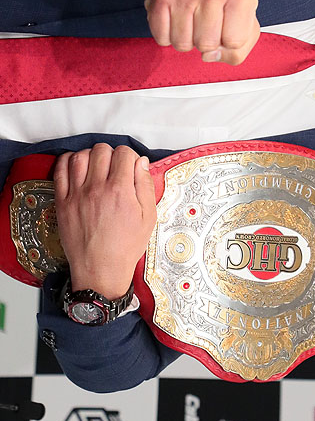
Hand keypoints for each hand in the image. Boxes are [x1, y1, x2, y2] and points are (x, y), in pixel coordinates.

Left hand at [54, 144, 156, 298]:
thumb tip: (141, 163)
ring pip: (80, 156)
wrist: (100, 270)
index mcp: (120, 191)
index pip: (123, 153)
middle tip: (114, 166)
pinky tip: (75, 165)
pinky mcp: (62, 202)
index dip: (129, 156)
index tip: (129, 165)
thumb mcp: (148, 217)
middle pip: (101, 151)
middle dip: (111, 154)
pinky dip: (67, 161)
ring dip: (90, 155)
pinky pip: (59, 171)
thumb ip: (145, 185)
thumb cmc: (124, 247)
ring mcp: (76, 195)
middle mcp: (97, 189)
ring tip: (96, 165)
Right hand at [145, 0, 259, 64]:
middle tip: (207, 22)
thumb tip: (209, 56)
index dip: (229, 41)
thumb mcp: (244, 20)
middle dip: (207, 42)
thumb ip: (237, 51)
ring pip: (183, 44)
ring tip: (191, 20)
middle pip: (208, 45)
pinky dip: (168, 36)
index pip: (235, 42)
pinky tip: (176, 19)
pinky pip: (162, 38)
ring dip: (187, 40)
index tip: (227, 24)